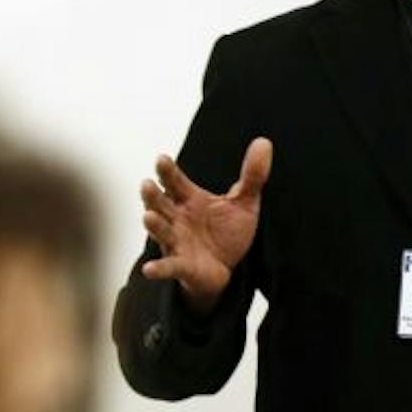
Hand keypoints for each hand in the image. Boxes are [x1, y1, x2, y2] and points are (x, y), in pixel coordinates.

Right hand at [139, 138, 272, 314]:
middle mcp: (177, 218)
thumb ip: (252, 176)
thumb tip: (264, 142)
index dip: (167, 171)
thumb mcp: (244, 203)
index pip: (175, 181)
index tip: (161, 160)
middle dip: (152, 195)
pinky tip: (149, 270)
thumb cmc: (227, 233)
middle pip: (160, 203)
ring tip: (148, 217)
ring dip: (153, 225)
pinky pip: (168, 267)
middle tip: (147, 184)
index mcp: (189, 199)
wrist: (226, 268)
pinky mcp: (181, 266)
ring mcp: (176, 242)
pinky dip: (158, 269)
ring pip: (161, 231)